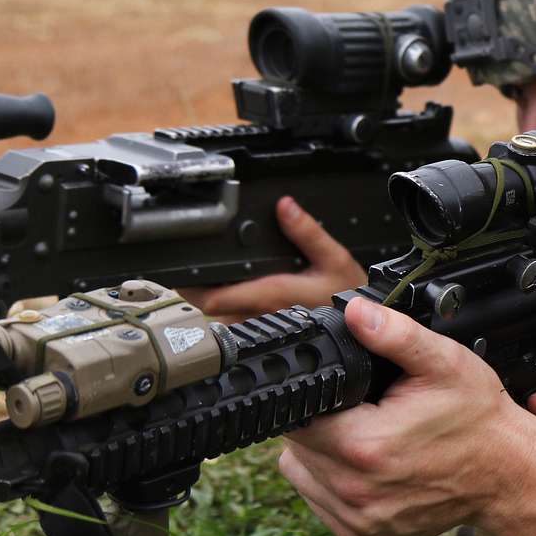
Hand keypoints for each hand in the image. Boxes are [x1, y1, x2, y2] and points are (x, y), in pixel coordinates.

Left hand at [179, 197, 366, 320]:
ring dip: (208, 299)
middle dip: (194, 289)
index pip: (212, 298)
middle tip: (183, 268)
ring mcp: (258, 326)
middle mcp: (259, 314)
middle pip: (207, 307)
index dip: (188, 286)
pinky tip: (230, 291)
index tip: (174, 271)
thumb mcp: (334, 257)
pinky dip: (224, 306)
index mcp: (270, 294)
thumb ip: (307, 231)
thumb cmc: (348, 295)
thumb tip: (284, 205)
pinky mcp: (263, 330)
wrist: (361, 327)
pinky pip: (232, 321)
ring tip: (203, 277)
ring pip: (217, 317)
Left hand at [279, 298, 535, 535]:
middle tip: (364, 409)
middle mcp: (354, 490)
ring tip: (367, 434)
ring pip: (302, 474)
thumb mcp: (442, 362)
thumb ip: (395, 334)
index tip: (347, 392)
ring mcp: (358, 520)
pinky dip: (333, 481)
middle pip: (297, 445)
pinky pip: (320, 502)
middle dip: (322, 421)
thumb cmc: (477, 418)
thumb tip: (355, 312)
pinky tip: (367, 464)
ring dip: (322, 453)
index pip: (299, 415)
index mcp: (365, 446)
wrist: (506, 472)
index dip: (316, 396)